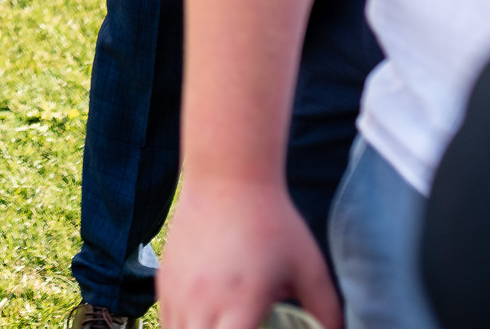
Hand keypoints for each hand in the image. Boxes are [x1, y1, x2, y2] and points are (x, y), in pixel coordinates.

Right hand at [156, 176, 340, 328]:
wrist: (227, 177)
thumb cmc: (271, 221)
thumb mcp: (309, 267)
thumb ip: (326, 310)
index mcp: (239, 306)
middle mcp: (201, 304)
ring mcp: (177, 292)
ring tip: (224, 324)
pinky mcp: (164, 280)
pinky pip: (167, 320)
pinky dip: (183, 327)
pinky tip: (204, 321)